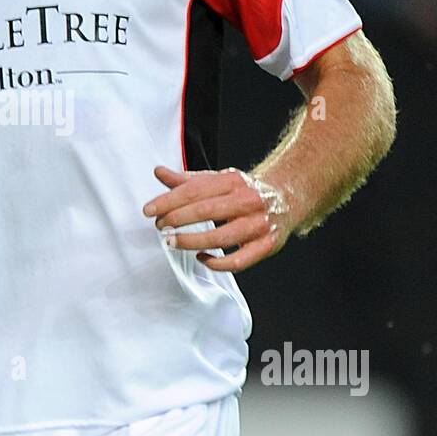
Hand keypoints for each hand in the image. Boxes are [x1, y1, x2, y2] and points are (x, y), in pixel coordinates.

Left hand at [142, 165, 292, 271]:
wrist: (287, 197)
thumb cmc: (244, 191)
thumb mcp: (217, 180)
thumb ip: (187, 180)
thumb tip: (158, 172)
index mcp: (232, 181)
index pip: (195, 190)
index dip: (169, 200)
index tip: (149, 211)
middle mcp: (247, 201)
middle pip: (207, 211)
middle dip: (178, 219)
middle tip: (160, 227)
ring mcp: (258, 224)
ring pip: (221, 238)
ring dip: (192, 242)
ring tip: (172, 242)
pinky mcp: (266, 245)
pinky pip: (239, 261)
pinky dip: (217, 263)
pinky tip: (202, 258)